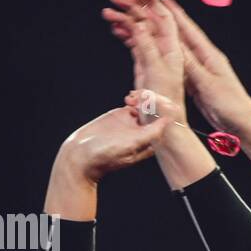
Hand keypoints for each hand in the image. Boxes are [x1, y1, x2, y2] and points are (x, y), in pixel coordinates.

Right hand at [57, 106, 171, 181]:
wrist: (81, 154)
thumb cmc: (107, 155)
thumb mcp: (132, 144)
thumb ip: (151, 132)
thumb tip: (168, 120)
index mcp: (150, 143)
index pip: (163, 125)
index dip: (164, 111)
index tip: (161, 102)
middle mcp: (143, 133)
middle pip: (156, 114)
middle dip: (153, 103)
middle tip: (145, 96)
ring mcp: (132, 124)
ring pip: (145, 107)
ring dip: (143, 99)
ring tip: (134, 98)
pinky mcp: (120, 116)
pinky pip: (133, 104)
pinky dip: (134, 99)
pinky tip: (128, 98)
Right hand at [103, 0, 186, 121]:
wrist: (166, 133)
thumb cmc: (169, 109)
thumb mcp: (158, 75)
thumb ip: (148, 49)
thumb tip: (138, 25)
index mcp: (176, 53)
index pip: (165, 20)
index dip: (151, 3)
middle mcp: (169, 54)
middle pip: (151, 23)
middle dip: (133, 7)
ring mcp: (158, 62)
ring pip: (141, 33)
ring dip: (126, 20)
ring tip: (107, 11)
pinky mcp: (149, 71)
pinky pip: (137, 47)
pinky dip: (126, 36)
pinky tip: (115, 27)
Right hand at [105, 0, 250, 134]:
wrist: (241, 123)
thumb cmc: (231, 105)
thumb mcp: (208, 85)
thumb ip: (192, 67)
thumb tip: (178, 47)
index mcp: (210, 56)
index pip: (189, 31)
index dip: (176, 15)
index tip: (164, 0)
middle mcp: (204, 60)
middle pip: (179, 37)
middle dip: (164, 22)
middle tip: (150, 11)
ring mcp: (200, 71)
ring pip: (175, 51)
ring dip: (161, 39)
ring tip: (145, 28)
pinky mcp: (197, 83)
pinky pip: (177, 67)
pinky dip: (165, 59)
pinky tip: (155, 54)